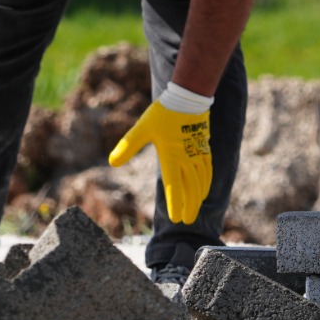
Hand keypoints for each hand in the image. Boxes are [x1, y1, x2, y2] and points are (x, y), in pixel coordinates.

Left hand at [109, 99, 213, 224]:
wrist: (188, 97)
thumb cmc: (163, 114)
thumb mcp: (142, 129)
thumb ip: (128, 147)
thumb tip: (111, 163)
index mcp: (171, 157)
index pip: (174, 186)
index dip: (175, 203)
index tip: (176, 218)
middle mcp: (187, 159)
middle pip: (190, 189)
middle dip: (188, 207)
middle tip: (186, 221)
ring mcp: (198, 154)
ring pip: (200, 182)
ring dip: (197, 198)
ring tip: (194, 211)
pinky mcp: (204, 148)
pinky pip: (207, 171)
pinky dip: (206, 184)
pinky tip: (204, 191)